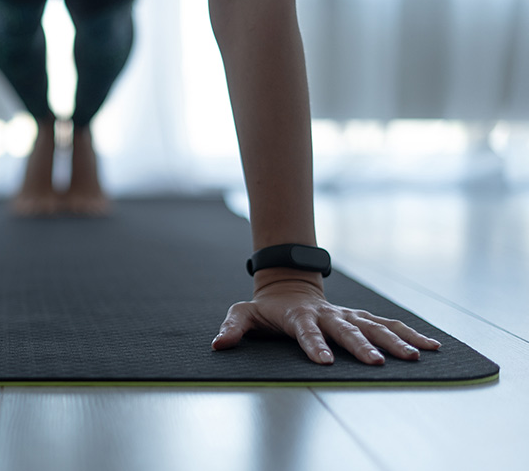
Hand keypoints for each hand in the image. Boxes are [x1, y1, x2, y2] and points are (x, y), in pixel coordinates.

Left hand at [211, 279, 440, 364]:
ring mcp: (347, 315)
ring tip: (415, 357)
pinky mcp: (360, 318)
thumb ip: (232, 328)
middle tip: (376, 364)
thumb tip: (218, 344)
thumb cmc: (265, 308)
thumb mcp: (243, 314)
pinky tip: (431, 346)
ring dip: (395, 341)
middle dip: (361, 347)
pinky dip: (410, 333)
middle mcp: (328, 315)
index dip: (313, 345)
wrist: (288, 286)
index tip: (324, 361)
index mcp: (299, 316)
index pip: (306, 332)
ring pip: (374, 326)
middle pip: (346, 330)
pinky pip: (388, 325)